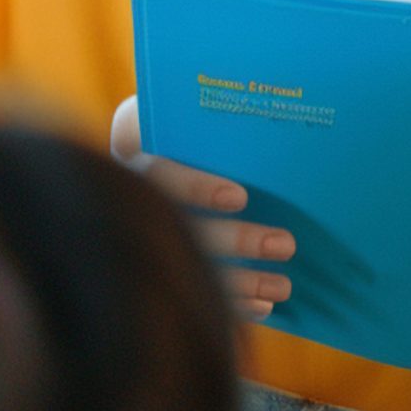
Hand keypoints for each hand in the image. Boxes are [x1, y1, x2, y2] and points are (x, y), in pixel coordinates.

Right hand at [109, 96, 296, 322]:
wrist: (165, 134)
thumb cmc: (188, 117)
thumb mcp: (189, 104)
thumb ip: (214, 114)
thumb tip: (266, 113)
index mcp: (132, 138)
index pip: (156, 165)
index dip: (196, 186)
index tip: (240, 197)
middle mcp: (124, 184)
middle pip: (179, 221)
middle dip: (236, 239)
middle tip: (285, 243)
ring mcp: (133, 224)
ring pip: (186, 261)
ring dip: (239, 279)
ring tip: (283, 285)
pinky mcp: (150, 258)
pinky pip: (187, 287)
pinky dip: (227, 300)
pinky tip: (261, 305)